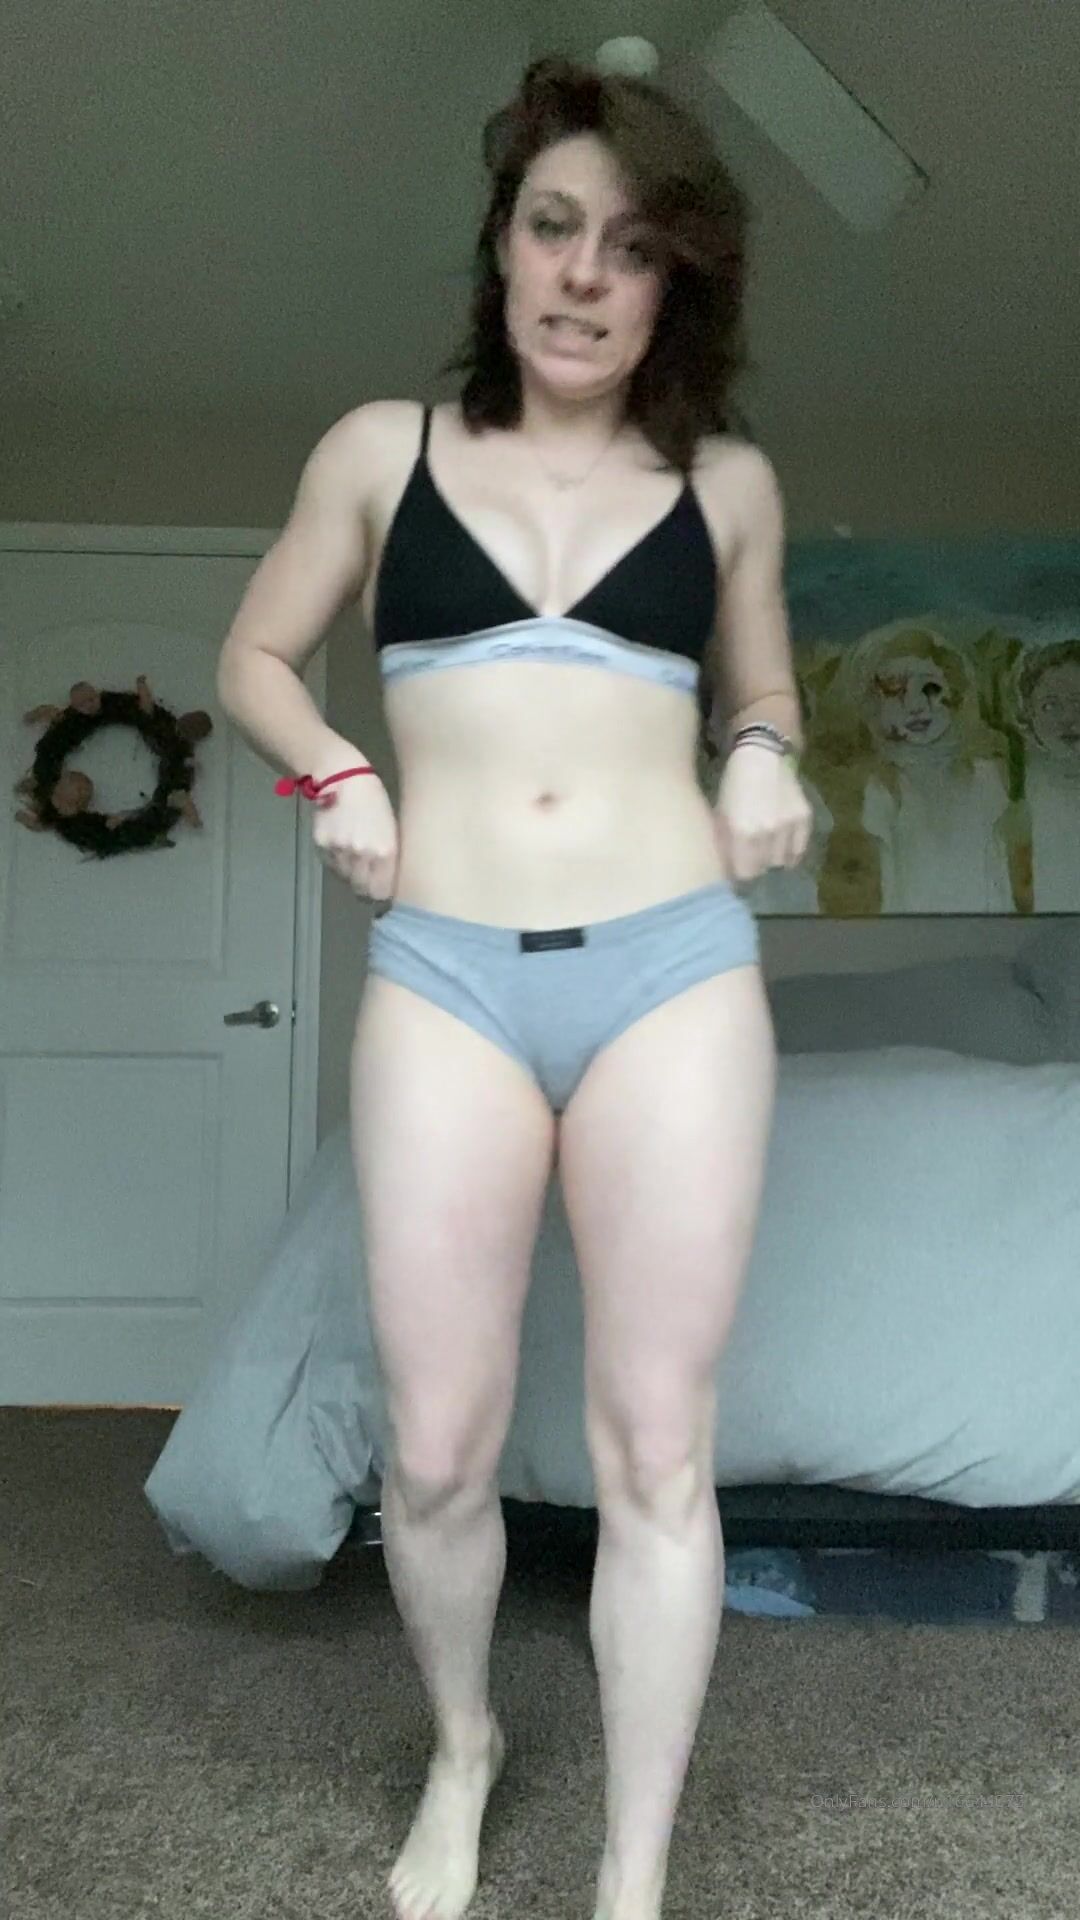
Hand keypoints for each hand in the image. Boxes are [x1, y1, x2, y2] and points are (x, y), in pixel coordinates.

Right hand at [310, 765, 398, 900]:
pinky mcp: (322, 845)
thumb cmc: (375, 801)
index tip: (381, 889)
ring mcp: (340, 851)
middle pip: (362, 889)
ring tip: (355, 853)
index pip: (381, 891)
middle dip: (366, 887)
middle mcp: (362, 855)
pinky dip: (337, 861)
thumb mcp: (391, 829)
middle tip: (367, 876)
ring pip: (345, 878)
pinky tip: (342, 844)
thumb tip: (383, 883)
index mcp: (385, 852)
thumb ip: (388, 857)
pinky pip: (332, 865)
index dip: (381, 893)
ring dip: (351, 872)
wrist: (343, 778)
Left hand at [712, 744, 812, 886]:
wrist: (762, 755)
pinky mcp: (804, 818)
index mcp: (742, 832)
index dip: (739, 872)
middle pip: (762, 868)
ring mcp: (788, 826)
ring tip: (766, 845)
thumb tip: (726, 873)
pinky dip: (790, 851)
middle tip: (750, 854)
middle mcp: (767, 833)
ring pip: (781, 861)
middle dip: (754, 864)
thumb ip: (724, 844)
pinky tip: (782, 843)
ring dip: (772, 858)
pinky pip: (799, 849)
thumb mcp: (720, 814)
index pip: (744, 873)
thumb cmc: (734, 784)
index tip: (736, 868)